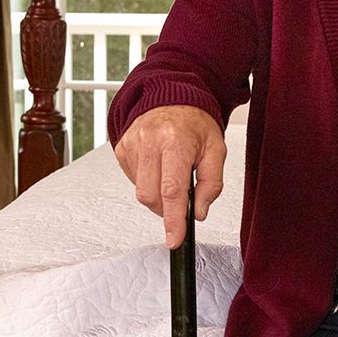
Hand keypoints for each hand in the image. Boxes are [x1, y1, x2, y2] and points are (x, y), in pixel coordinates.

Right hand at [112, 105, 225, 249]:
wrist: (172, 98)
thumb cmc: (195, 125)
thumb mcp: (216, 150)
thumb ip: (212, 183)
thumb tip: (199, 212)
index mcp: (176, 140)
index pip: (172, 189)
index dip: (174, 219)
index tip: (174, 239)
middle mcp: (150, 140)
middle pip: (151, 196)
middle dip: (167, 208)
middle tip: (181, 198)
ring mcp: (132, 144)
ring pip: (140, 191)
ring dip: (158, 194)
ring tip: (171, 173)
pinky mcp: (121, 148)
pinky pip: (133, 180)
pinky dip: (148, 182)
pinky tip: (158, 166)